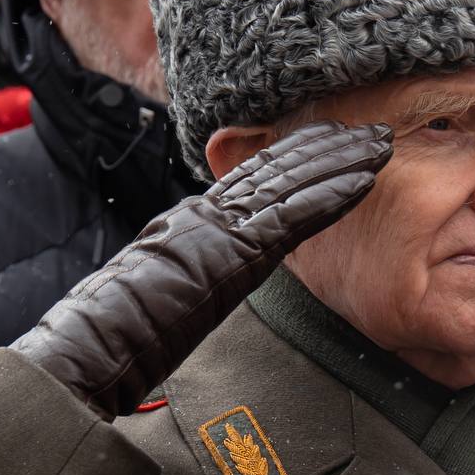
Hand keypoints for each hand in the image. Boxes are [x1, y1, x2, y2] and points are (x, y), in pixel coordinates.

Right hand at [11, 120, 390, 416]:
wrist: (93, 341)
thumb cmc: (114, 336)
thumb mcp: (158, 298)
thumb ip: (190, 277)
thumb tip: (203, 281)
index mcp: (189, 224)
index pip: (252, 180)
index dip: (296, 157)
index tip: (331, 143)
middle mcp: (206, 214)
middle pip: (277, 169)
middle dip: (327, 149)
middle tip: (371, 133)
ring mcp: (220, 227)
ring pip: (292, 181)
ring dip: (341, 162)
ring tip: (380, 146)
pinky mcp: (234, 249)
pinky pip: (293, 216)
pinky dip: (332, 195)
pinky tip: (365, 181)